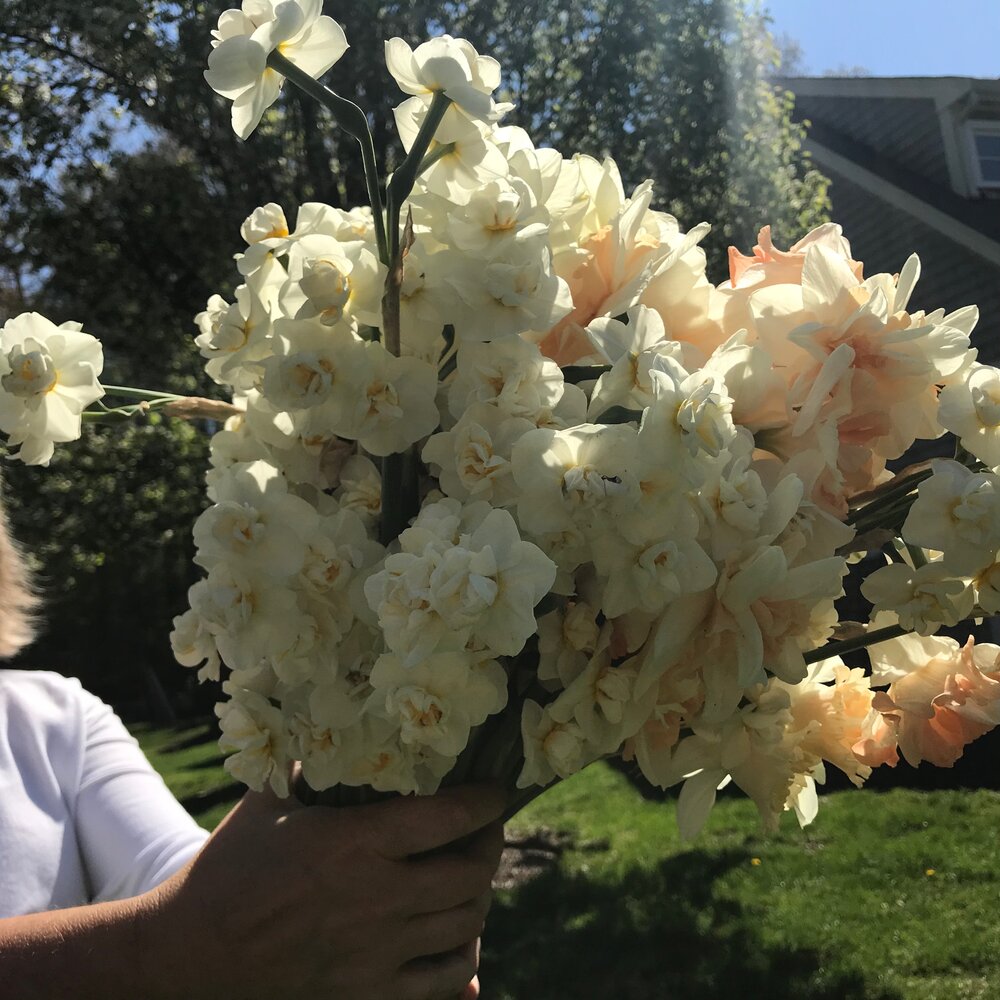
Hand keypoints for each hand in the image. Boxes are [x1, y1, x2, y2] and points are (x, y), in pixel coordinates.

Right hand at [144, 782, 505, 999]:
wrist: (194, 953)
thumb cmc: (232, 867)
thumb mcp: (271, 800)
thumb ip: (315, 763)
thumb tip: (345, 725)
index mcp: (357, 843)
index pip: (448, 817)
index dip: (485, 801)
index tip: (497, 791)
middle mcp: (379, 898)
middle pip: (470, 874)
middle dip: (490, 846)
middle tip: (486, 832)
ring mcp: (378, 952)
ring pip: (465, 926)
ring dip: (477, 898)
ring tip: (470, 879)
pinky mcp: (368, 993)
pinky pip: (442, 981)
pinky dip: (461, 959)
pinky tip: (457, 940)